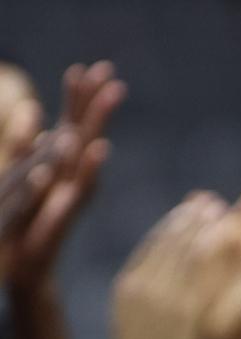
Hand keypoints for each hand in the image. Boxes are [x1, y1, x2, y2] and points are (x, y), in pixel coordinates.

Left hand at [1, 62, 123, 286]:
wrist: (23, 262)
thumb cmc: (23, 221)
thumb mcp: (21, 173)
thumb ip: (25, 143)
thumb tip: (32, 109)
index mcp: (59, 162)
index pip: (71, 122)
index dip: (77, 96)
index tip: (85, 67)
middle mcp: (71, 173)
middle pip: (85, 129)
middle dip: (97, 101)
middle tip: (110, 72)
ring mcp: (73, 190)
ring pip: (89, 151)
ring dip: (101, 123)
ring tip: (112, 95)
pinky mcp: (68, 210)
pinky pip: (83, 184)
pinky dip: (92, 166)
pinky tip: (99, 147)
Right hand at [109, 192, 230, 338]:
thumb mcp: (128, 309)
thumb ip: (141, 284)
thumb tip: (152, 262)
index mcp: (130, 281)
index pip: (154, 243)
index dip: (174, 221)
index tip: (189, 206)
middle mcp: (147, 284)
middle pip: (170, 241)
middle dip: (192, 217)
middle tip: (211, 199)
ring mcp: (165, 297)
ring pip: (186, 253)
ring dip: (205, 228)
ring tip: (222, 211)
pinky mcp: (185, 311)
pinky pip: (202, 274)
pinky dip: (214, 252)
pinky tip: (229, 238)